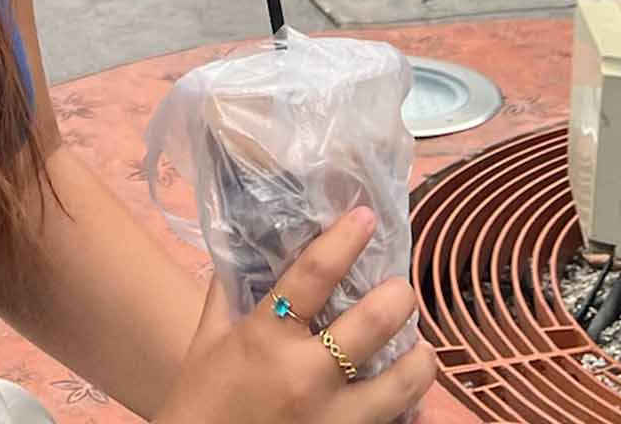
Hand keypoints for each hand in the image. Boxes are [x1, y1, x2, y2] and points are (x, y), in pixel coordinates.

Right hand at [153, 210, 437, 423]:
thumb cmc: (200, 401)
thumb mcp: (207, 342)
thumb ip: (228, 294)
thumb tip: (245, 246)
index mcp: (264, 337)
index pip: (314, 274)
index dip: (345, 238)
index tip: (366, 216)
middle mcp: (302, 376)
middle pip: (372, 323)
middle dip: (398, 297)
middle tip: (400, 291)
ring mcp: (330, 419)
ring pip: (403, 383)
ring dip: (420, 359)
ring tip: (419, 348)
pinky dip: (411, 410)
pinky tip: (409, 398)